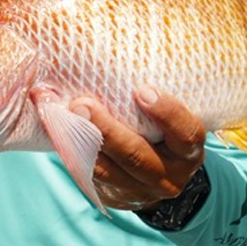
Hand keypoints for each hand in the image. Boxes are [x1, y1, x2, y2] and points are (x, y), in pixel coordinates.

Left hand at [69, 87, 206, 210]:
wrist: (162, 177)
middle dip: (107, 130)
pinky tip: (58, 133)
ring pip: (109, 171)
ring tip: (63, 117)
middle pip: (136, 155)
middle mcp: (168, 175)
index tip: (143, 90)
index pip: (186, 133)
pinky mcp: (115, 197)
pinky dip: (72, 154)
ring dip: (82, 143)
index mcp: (189, 151)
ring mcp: (140, 191)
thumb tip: (122, 48)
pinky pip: (91, 177)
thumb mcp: (174, 121)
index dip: (166, 113)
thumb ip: (156, 97)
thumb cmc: (166, 133)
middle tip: (82, 105)